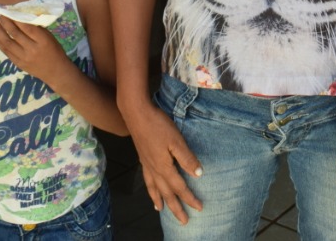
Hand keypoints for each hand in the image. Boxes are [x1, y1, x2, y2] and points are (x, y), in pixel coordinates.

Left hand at [0, 15, 68, 84]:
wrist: (55, 71)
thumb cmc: (55, 51)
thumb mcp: (49, 37)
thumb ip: (37, 29)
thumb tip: (22, 19)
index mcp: (42, 40)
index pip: (27, 27)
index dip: (16, 19)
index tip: (9, 12)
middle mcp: (32, 49)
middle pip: (15, 34)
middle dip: (6, 23)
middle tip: (0, 15)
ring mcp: (24, 57)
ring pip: (8, 43)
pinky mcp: (18, 63)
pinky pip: (6, 52)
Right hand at [123, 101, 203, 223]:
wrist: (136, 114)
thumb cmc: (158, 125)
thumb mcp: (176, 140)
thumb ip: (187, 158)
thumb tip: (198, 174)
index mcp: (164, 167)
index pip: (180, 187)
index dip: (190, 198)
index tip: (200, 208)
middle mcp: (154, 170)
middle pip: (166, 193)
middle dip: (176, 208)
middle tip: (183, 221)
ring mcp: (147, 165)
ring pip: (154, 188)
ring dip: (160, 200)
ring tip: (162, 210)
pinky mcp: (142, 158)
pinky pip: (147, 180)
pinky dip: (149, 189)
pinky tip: (151, 189)